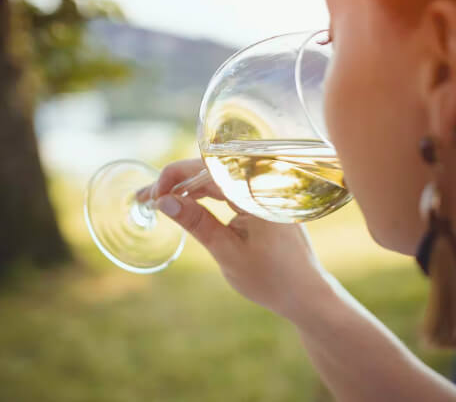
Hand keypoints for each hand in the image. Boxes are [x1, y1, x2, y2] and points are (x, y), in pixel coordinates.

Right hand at [138, 158, 326, 320]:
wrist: (305, 293)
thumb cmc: (271, 277)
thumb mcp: (227, 252)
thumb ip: (197, 223)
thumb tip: (163, 201)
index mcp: (256, 191)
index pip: (208, 169)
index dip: (175, 177)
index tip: (153, 195)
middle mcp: (260, 183)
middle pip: (210, 170)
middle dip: (175, 182)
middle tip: (144, 198)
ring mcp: (261, 190)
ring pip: (216, 178)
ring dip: (186, 187)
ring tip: (157, 200)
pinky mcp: (260, 199)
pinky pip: (227, 188)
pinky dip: (204, 194)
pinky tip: (185, 201)